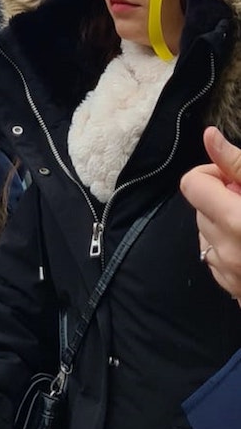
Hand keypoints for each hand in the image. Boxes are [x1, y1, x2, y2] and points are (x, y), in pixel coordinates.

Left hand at [181, 127, 240, 300]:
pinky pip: (219, 260)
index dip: (215, 172)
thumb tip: (210, 137)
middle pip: (200, 207)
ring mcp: (229, 274)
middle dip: (224, 197)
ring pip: (209, 234)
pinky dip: (233, 247)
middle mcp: (226, 250)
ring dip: (227, 223)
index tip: (238, 176)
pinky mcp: (235, 291)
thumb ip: (240, 166)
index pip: (192, 183)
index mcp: (236, 222)